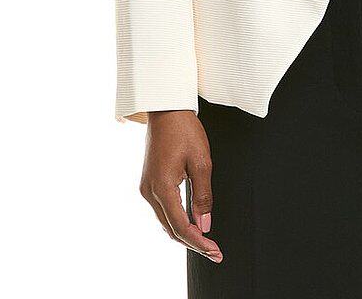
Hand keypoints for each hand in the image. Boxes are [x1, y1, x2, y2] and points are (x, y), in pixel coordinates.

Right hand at [140, 110, 222, 262]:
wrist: (166, 109)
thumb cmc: (185, 130)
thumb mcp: (202, 162)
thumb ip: (203, 196)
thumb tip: (205, 224)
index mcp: (161, 188)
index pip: (180, 226)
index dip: (198, 242)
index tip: (215, 251)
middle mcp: (149, 192)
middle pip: (171, 228)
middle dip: (192, 243)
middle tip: (214, 252)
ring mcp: (146, 188)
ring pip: (165, 221)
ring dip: (184, 233)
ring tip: (206, 242)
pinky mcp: (149, 182)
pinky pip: (163, 209)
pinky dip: (176, 220)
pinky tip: (190, 223)